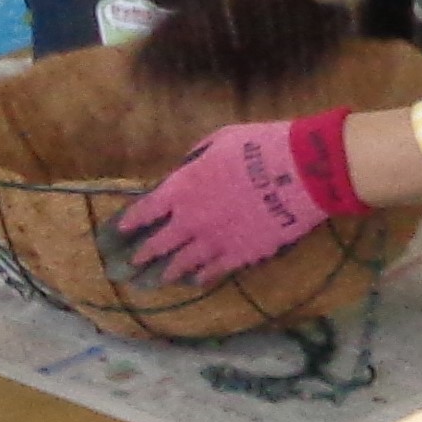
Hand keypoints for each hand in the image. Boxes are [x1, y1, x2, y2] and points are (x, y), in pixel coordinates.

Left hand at [118, 113, 361, 283]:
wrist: (302, 172)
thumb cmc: (260, 146)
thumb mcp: (219, 141)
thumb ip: (196, 160)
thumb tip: (187, 170)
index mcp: (181, 188)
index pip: (145, 210)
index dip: (131, 222)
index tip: (120, 231)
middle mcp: (191, 219)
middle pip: (159, 243)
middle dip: (142, 254)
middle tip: (131, 264)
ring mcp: (215, 241)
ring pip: (184, 262)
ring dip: (168, 271)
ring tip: (156, 280)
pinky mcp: (241, 255)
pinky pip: (215, 270)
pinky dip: (203, 276)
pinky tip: (196, 280)